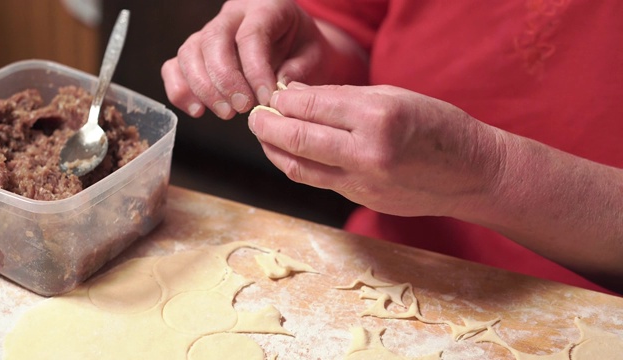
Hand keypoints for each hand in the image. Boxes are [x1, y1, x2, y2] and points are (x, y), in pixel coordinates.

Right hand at [161, 0, 333, 119]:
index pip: (251, 35)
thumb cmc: (304, 50)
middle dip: (225, 79)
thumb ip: (297, 71)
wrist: (296, 46)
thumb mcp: (314, 56)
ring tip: (226, 113)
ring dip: (203, 88)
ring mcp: (210, 31)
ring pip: (190, 52)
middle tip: (241, 108)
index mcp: (266, 7)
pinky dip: (180, 90)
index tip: (265, 98)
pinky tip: (198, 111)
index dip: (255, 70)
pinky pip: (175, 66)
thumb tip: (275, 92)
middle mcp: (233, 15)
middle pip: (213, 40)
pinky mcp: (196, 52)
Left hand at [248, 83, 504, 217]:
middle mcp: (367, 152)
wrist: (471, 173)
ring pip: (299, 167)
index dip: (284, 99)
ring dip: (274, 151)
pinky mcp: (362, 199)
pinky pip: (318, 181)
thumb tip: (298, 97)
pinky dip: (298, 165)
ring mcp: (363, 182)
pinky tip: (292, 153)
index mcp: (378, 117)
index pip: (312, 105)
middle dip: (266, 126)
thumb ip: (344, 99)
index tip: (274, 94)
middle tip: (255, 117)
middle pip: (297, 139)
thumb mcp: (395, 96)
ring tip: (265, 136)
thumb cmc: (438, 127)